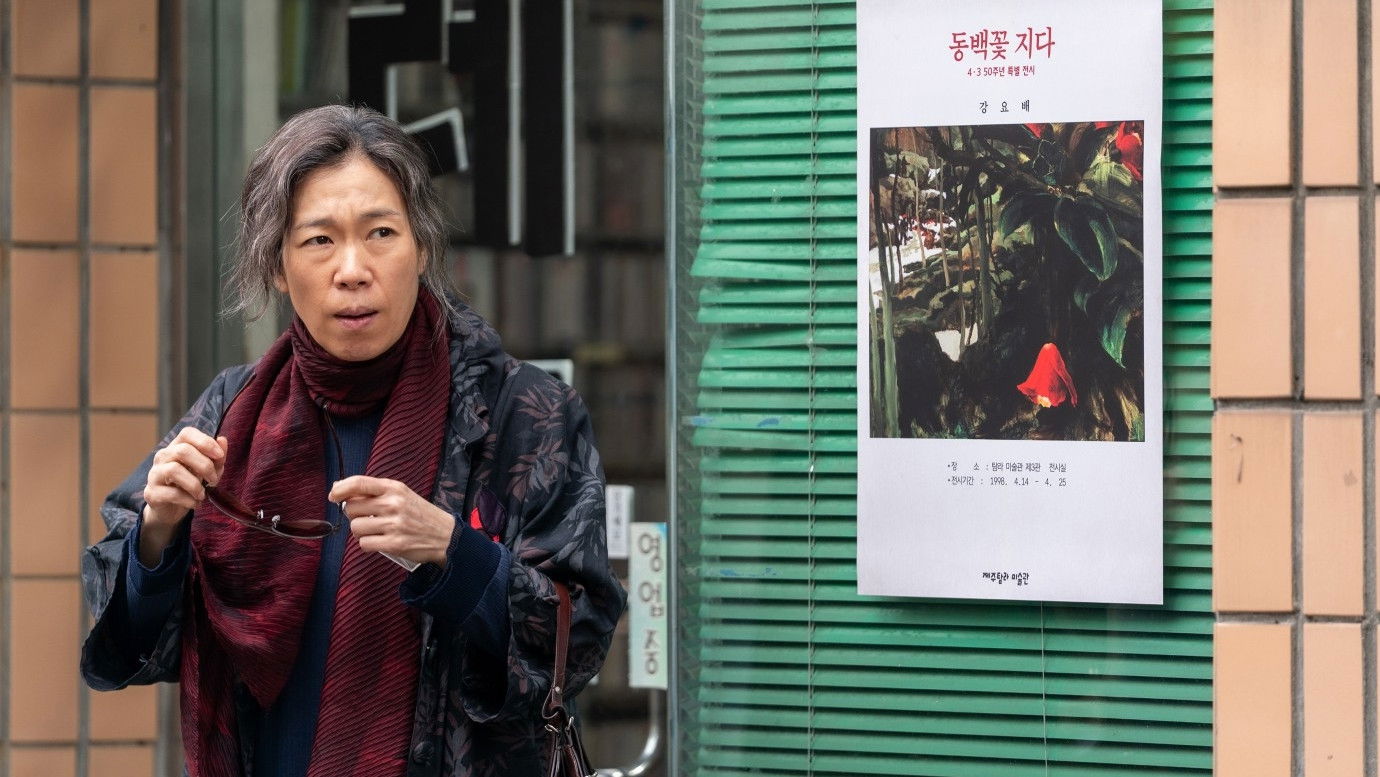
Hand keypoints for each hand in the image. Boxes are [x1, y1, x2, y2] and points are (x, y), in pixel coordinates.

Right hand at [139, 427, 227, 565]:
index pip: (187, 433)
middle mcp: (163, 458)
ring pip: (174, 470)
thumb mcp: (208, 472)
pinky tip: (194, 504)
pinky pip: (168, 493)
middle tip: (214, 480)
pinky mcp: (151, 494)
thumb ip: (216, 457)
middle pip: (181, 450)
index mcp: (178, 447)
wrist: (171, 512)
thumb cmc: (192, 486)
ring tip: (203, 494)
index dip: (205, 441)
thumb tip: (224, 440)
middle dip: (203, 465)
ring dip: (195, 484)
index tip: (220, 456)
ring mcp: (154, 475)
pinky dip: (186, 499)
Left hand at [328, 476, 454, 567]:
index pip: (358, 483)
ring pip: (355, 528)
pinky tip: (380, 541)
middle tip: (369, 519)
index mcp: (394, 488)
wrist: (445, 535)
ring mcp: (394, 524)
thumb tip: (339, 488)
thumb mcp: (401, 494)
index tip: (333, 496)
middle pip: (351, 508)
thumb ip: (374, 492)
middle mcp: (393, 504)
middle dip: (355, 515)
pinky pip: (364, 544)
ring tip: (376, 531)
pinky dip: (368, 545)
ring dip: (361, 532)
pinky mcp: (394, 544)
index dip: (340, 489)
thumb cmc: (419, 514)